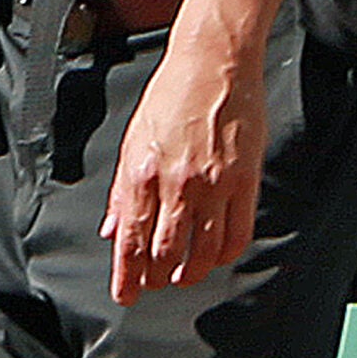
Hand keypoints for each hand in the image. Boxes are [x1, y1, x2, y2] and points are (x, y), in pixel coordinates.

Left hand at [101, 30, 266, 306]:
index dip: (127, 276)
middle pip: (165, 253)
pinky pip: (237, 233)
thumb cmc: (171, 97)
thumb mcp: (134, 141)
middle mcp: (176, 184)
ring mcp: (213, 184)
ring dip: (191, 272)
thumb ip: (123, 191)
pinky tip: (216, 257)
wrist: (213, 62)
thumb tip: (112, 230)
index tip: (126, 295)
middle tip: (155, 285)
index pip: (131, 241)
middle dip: (157, 279)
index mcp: (142, 174)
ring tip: (184, 277)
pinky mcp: (244, 180)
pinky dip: (225, 254)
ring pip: (203, 251)